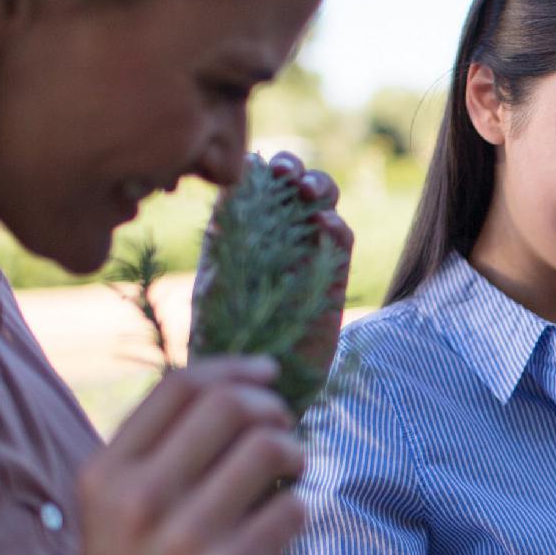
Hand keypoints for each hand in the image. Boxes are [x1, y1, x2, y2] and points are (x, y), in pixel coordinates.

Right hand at [67, 358, 307, 554]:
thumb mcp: (115, 518)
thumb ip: (157, 459)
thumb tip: (232, 394)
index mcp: (105, 474)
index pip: (180, 386)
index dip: (235, 369)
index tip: (267, 374)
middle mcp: (139, 498)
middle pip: (229, 405)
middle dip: (272, 408)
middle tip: (285, 432)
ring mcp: (185, 536)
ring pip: (269, 448)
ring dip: (295, 454)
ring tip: (293, 476)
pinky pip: (292, 508)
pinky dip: (301, 509)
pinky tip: (289, 525)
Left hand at [194, 151, 354, 382]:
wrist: (258, 389)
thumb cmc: (223, 346)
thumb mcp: (213, 291)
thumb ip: (223, 246)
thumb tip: (231, 195)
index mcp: (239, 236)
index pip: (252, 187)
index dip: (258, 169)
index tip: (256, 165)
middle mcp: (275, 241)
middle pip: (291, 188)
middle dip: (292, 170)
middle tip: (287, 174)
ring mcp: (307, 257)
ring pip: (322, 205)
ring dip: (319, 188)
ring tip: (306, 190)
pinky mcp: (332, 279)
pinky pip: (342, 242)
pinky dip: (336, 225)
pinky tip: (324, 223)